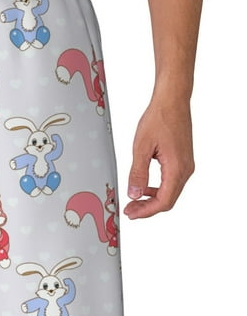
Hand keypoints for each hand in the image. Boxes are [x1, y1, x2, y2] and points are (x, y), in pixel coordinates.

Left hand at [124, 96, 193, 219]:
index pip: (164, 201)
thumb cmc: (159, 119)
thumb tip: (134, 194)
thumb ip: (138, 173)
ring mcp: (186, 165)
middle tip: (130, 210)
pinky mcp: (183, 160)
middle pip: (168, 200)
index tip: (131, 214)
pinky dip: (157, 188)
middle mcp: (185, 169)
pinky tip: (144, 187)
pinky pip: (171, 181)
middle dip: (148, 208)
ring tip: (134, 200)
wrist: (172, 101)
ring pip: (170, 191)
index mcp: (177, 168)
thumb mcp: (141, 147)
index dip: (146, 211)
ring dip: (152, 199)